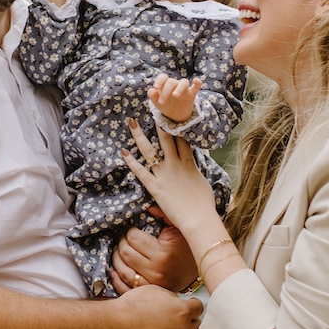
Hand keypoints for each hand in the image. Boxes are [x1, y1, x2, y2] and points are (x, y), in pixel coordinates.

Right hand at [110, 286, 202, 328]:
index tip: (186, 304)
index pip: (199, 308)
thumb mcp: (156, 291)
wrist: (116, 324)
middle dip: (189, 322)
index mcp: (183, 311)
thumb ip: (172, 298)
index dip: (192, 305)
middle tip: (178, 318)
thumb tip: (178, 302)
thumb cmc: (134, 303)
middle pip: (197, 327)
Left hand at [111, 219, 197, 294]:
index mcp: (163, 253)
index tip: (129, 228)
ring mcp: (152, 285)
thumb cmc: (187, 245)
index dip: (128, 230)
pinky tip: (115, 269)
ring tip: (118, 249)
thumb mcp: (178, 227)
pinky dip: (116, 279)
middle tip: (122, 236)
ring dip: (116, 258)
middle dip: (120, 242)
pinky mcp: (149, 292)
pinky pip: (125, 288)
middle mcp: (156, 271)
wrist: (201, 268)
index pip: (133, 238)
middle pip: (126, 253)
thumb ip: (164, 214)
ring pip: (122, 271)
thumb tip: (147, 208)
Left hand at [121, 120, 218, 234]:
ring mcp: (164, 174)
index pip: (181, 139)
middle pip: (165, 138)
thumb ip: (196, 172)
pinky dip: (131, 161)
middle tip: (150, 110)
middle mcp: (175, 164)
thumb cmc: (204, 204)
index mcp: (189, 163)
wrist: (199, 218)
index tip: (168, 115)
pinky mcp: (155, 186)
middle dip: (157, 123)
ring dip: (140, 136)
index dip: (175, 125)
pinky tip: (124, 151)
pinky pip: (140, 171)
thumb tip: (194, 168)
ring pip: (150, 150)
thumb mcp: (203, 182)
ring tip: (132, 123)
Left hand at [148, 74, 201, 124]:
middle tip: (161, 102)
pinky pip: (196, 87)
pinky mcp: (192, 94)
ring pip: (184, 82)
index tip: (156, 88)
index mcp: (165, 84)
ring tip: (175, 95)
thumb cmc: (165, 105)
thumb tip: (152, 90)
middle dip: (165, 92)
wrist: (175, 115)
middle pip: (171, 82)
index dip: (159, 81)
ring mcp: (184, 89)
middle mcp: (175, 84)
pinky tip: (196, 81)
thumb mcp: (157, 102)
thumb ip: (152, 96)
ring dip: (179, 88)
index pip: (163, 77)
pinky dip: (197, 83)